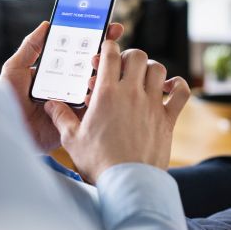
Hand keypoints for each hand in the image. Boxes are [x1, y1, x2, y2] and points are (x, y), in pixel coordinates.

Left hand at [0, 21, 123, 152]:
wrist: (10, 131)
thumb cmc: (8, 101)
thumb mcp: (15, 69)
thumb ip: (30, 47)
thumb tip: (46, 25)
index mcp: (56, 71)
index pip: (78, 52)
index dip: (94, 38)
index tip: (107, 26)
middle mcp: (69, 84)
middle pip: (93, 65)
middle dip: (107, 51)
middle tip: (112, 39)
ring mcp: (76, 101)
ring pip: (98, 83)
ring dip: (105, 70)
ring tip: (98, 61)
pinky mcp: (79, 118)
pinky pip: (95, 105)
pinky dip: (99, 94)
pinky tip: (95, 85)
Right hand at [44, 42, 190, 182]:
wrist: (127, 182)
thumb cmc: (98, 162)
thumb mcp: (72, 139)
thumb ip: (61, 117)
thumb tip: (50, 104)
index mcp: (106, 94)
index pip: (111, 54)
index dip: (108, 47)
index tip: (106, 51)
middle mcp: (131, 93)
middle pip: (137, 56)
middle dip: (129, 57)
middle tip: (122, 68)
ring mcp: (152, 104)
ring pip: (159, 69)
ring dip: (150, 69)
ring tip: (142, 78)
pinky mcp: (167, 119)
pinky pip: (181, 92)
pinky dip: (178, 86)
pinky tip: (168, 89)